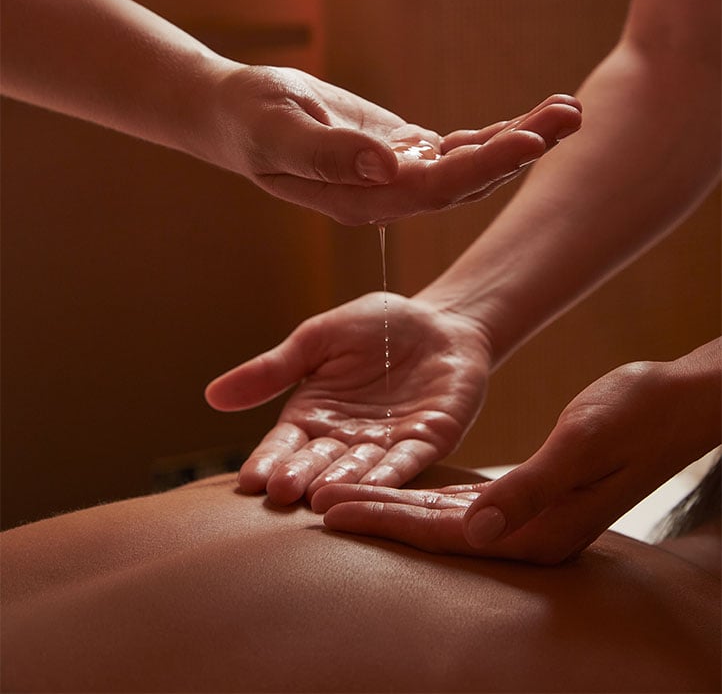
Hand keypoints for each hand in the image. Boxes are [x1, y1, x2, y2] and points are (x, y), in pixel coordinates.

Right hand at [205, 294, 493, 504]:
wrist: (439, 319)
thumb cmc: (375, 326)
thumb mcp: (317, 340)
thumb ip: (273, 370)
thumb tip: (211, 396)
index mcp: (313, 416)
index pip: (284, 445)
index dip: (269, 461)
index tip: (250, 480)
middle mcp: (345, 439)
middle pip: (317, 463)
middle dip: (300, 478)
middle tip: (281, 494)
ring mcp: (387, 445)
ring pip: (360, 470)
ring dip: (342, 484)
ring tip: (320, 499)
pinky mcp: (428, 442)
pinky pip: (408, 462)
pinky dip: (391, 476)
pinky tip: (376, 488)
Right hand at [208, 65, 581, 223]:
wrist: (235, 114)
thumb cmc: (250, 119)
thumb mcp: (279, 130)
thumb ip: (328, 153)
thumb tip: (388, 164)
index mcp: (362, 200)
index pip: (434, 190)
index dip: (482, 168)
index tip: (527, 141)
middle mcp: (387, 195)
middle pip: (466, 181)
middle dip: (519, 150)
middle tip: (570, 117)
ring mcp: (396, 175)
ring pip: (468, 164)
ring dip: (518, 140)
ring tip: (567, 111)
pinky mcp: (399, 152)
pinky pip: (455, 148)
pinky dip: (492, 134)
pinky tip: (529, 119)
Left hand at [314, 341, 721, 562]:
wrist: (672, 405)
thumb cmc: (633, 417)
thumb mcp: (582, 444)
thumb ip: (530, 490)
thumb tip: (476, 530)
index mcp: (539, 529)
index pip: (444, 533)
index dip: (385, 522)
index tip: (332, 511)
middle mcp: (528, 532)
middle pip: (433, 530)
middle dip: (375, 515)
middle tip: (316, 505)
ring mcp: (530, 517)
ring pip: (444, 515)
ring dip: (394, 505)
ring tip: (342, 496)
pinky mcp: (530, 496)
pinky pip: (465, 500)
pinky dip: (426, 494)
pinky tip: (399, 487)